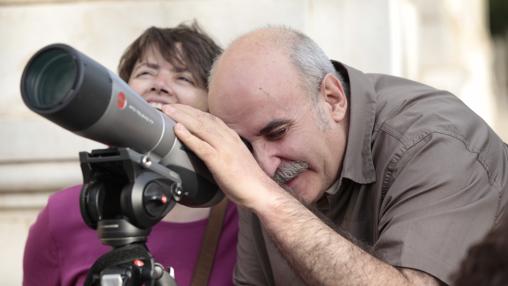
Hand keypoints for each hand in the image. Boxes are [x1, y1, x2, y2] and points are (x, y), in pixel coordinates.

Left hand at [162, 104, 278, 208]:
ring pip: (200, 127)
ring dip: (182, 118)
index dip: (192, 111)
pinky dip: (188, 136)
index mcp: (230, 136)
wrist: (260, 191)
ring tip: (168, 111)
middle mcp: (227, 138)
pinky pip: (201, 146)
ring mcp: (224, 148)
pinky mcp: (220, 161)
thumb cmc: (246, 178)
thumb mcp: (232, 157)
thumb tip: (206, 149)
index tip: (178, 108)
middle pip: (202, 119)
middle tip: (166, 105)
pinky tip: (178, 130)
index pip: (208, 118)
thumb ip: (220, 149)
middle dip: (183, 110)